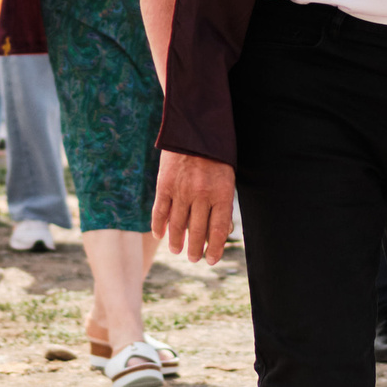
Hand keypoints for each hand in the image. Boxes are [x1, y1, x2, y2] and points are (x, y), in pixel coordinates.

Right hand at [150, 150, 235, 265]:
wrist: (194, 126)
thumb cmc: (215, 153)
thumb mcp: (227, 176)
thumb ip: (222, 202)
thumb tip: (219, 231)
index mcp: (222, 193)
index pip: (218, 230)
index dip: (215, 249)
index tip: (211, 260)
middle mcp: (202, 195)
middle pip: (197, 231)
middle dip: (195, 249)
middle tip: (193, 258)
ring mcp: (181, 190)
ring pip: (177, 225)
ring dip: (176, 242)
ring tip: (177, 250)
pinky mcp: (164, 184)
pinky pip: (160, 211)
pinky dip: (159, 226)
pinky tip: (160, 235)